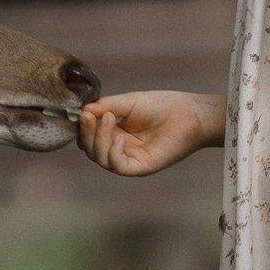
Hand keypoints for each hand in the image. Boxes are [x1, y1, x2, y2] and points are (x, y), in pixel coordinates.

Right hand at [76, 91, 222, 176]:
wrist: (189, 113)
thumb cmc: (162, 106)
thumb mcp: (127, 102)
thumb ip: (105, 107)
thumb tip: (81, 111)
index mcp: (115, 133)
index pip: (89, 137)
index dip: (83, 127)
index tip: (82, 113)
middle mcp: (120, 148)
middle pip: (91, 150)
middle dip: (87, 133)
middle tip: (89, 116)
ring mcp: (130, 159)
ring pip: (101, 159)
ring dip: (98, 140)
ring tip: (108, 119)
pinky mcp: (141, 167)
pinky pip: (118, 166)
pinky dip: (112, 152)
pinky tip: (119, 137)